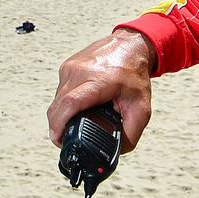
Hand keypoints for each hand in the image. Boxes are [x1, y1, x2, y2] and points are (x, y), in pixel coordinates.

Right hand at [48, 29, 154, 153]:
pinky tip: (78, 105)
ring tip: (76, 121)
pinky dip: (65, 103)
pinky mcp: (66, 66)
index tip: (59, 139)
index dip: (60, 124)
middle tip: (66, 140)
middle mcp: (81, 71)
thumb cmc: (135, 75)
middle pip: (58, 105)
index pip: (71, 103)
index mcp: (100, 81)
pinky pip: (59, 91)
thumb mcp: (142, 108)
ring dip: (62, 115)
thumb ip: (131, 134)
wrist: (130, 45)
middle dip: (58, 127)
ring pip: (56, 99)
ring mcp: (71, 67)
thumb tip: (116, 152)